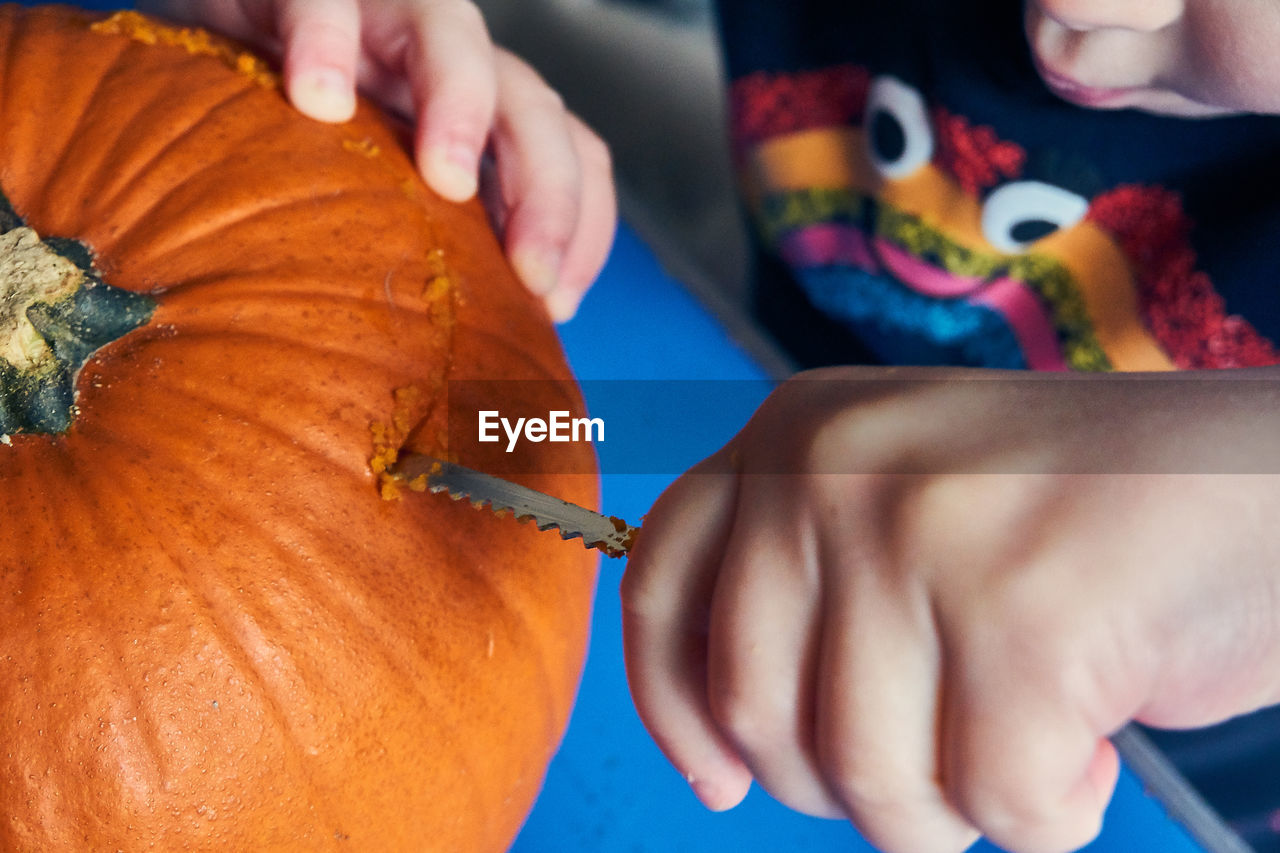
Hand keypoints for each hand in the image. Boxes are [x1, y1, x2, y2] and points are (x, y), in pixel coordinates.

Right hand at [138, 0, 614, 320]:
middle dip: (547, 193)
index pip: (570, 152)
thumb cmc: (282, 143)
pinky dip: (324, 40)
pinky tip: (316, 99)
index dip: (583, 224)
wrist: (192, 56)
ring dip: (459, 108)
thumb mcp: (364, 199)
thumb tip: (447, 359)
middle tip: (531, 274)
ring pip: (452, 34)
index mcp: (474, 114)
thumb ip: (412, 248)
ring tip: (445, 181)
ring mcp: (379, 14)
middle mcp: (443, 60)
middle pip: (533, 106)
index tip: (559, 304)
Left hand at [622, 366, 1279, 852]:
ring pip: (863, 773)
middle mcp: (835, 465)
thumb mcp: (902, 504)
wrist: (1265, 484)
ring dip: (948, 809)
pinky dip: (1048, 814)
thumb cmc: (1078, 522)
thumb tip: (722, 735)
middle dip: (842, 780)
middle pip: (754, 704)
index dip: (669, 701)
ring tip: (1025, 743)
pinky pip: (990, 801)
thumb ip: (805, 583)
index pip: (663, 580)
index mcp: (795, 430)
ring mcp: (923, 533)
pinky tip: (1091, 745)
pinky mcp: (1021, 619)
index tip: (719, 779)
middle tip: (941, 756)